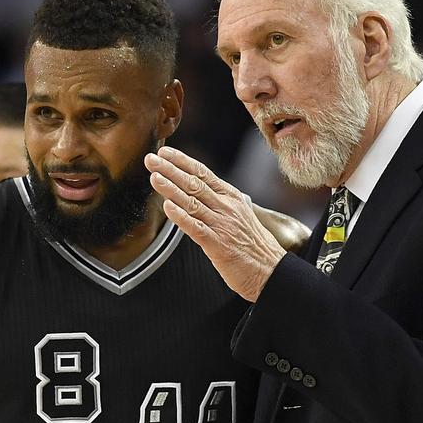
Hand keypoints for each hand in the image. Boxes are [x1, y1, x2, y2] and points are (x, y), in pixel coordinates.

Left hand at [145, 146, 287, 301]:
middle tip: (151, 158)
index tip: (164, 151)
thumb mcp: (238, 214)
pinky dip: (181, 216)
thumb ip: (218, 203)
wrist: (271, 270)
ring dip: (171, 188)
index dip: (182, 161)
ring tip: (154, 177)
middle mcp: (227, 207)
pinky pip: (196, 227)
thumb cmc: (253, 245)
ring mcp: (222, 225)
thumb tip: (194, 192)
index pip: (203, 173)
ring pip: (192, 202)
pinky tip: (167, 207)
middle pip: (194, 183)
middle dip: (170, 169)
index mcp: (231, 197)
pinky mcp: (218, 245)